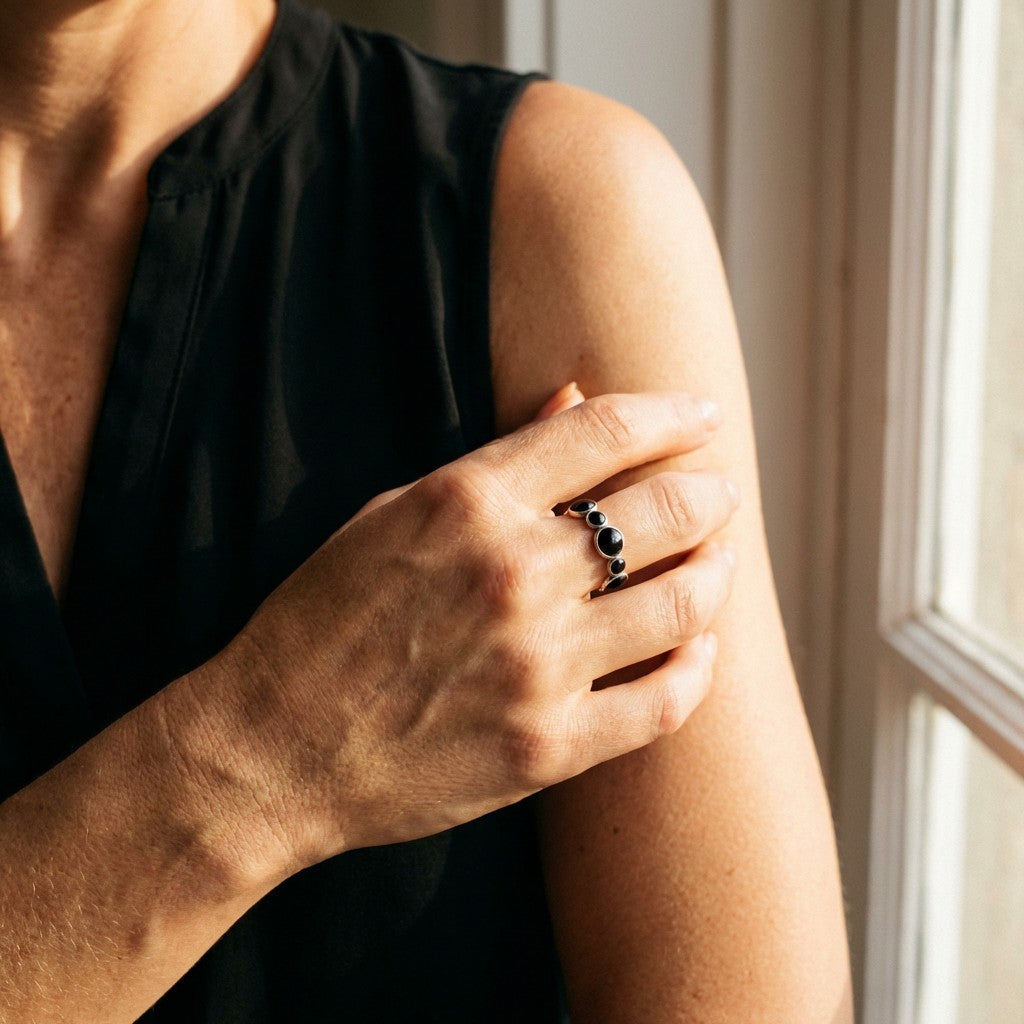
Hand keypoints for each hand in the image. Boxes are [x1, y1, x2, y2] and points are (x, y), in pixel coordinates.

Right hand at [189, 389, 739, 871]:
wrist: (273, 749)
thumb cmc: (321, 620)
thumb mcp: (391, 514)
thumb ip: (494, 461)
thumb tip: (575, 399)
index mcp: (469, 503)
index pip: (606, 432)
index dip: (671, 414)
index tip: (701, 415)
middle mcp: (514, 575)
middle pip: (662, 512)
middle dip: (709, 493)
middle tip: (721, 493)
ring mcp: (537, 665)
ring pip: (681, 603)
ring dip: (716, 572)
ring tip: (721, 561)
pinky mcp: (547, 746)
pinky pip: (663, 704)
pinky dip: (697, 671)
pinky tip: (701, 650)